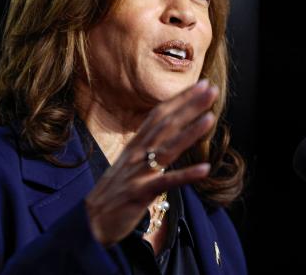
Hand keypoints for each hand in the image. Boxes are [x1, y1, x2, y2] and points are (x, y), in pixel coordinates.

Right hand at [84, 79, 217, 245]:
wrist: (92, 220)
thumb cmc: (116, 189)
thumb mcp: (132, 162)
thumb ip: (150, 146)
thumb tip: (172, 131)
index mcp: (136, 144)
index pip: (160, 115)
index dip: (181, 99)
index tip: (202, 85)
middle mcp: (137, 153)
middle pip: (166, 125)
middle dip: (189, 106)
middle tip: (212, 90)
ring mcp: (138, 172)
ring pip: (167, 148)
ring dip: (189, 133)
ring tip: (210, 118)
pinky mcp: (140, 193)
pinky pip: (166, 183)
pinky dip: (186, 176)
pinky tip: (205, 169)